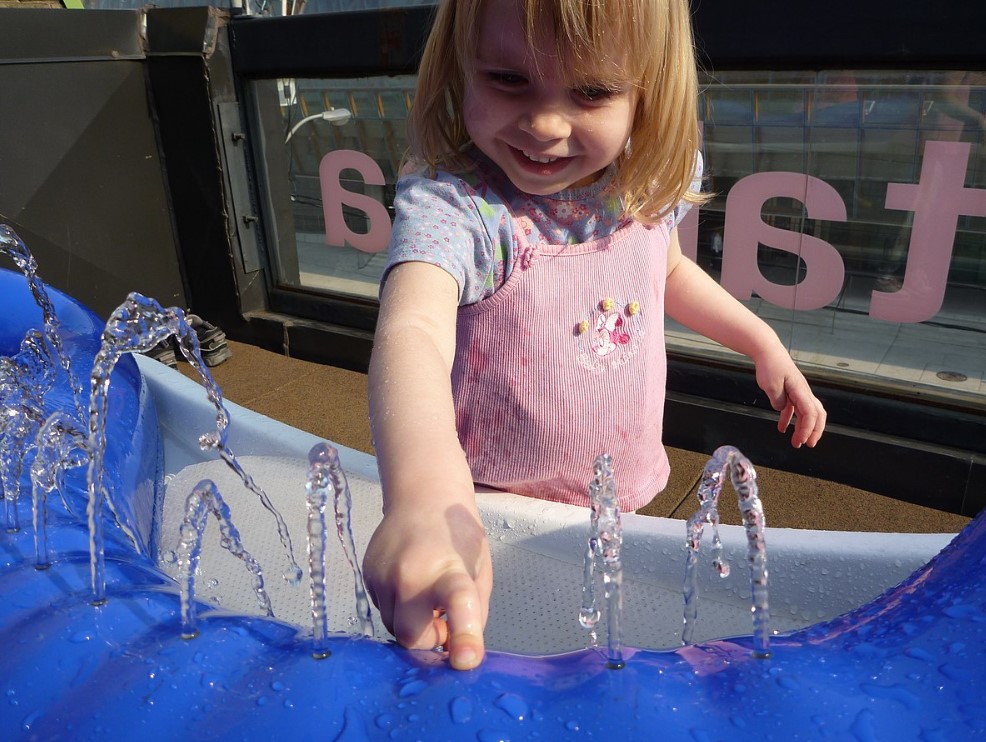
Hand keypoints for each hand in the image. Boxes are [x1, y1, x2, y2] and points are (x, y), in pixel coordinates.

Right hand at [362, 500, 491, 669]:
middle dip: (427, 639)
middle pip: (409, 636)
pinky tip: (408, 584)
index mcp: (449, 568)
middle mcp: (409, 573)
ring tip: (425, 597)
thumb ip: (474, 612)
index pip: (457, 601)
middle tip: (441, 619)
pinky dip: (397, 608)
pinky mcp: (366, 574)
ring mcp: (382, 575)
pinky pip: (382, 609)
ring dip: (411, 623)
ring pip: (392, 626)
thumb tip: (458, 651)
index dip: (463, 634)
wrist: (422, 498)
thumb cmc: (457, 535)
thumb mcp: (479, 570)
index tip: (466, 660)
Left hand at [754, 349, 826, 447]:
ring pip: (807, 413)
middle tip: (808, 444)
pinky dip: (790, 420)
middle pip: (816, 414)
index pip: (810, 413)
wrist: (768, 351)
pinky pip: (795, 409)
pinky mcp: (791, 392)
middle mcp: (803, 392)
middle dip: (815, 431)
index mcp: (800, 390)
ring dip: (804, 428)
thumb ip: (777, 399)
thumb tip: (782, 409)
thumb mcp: (770, 384)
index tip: (801, 440)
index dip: (808, 428)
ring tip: (797, 442)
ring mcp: (798, 392)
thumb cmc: (770, 365)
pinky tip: (781, 428)